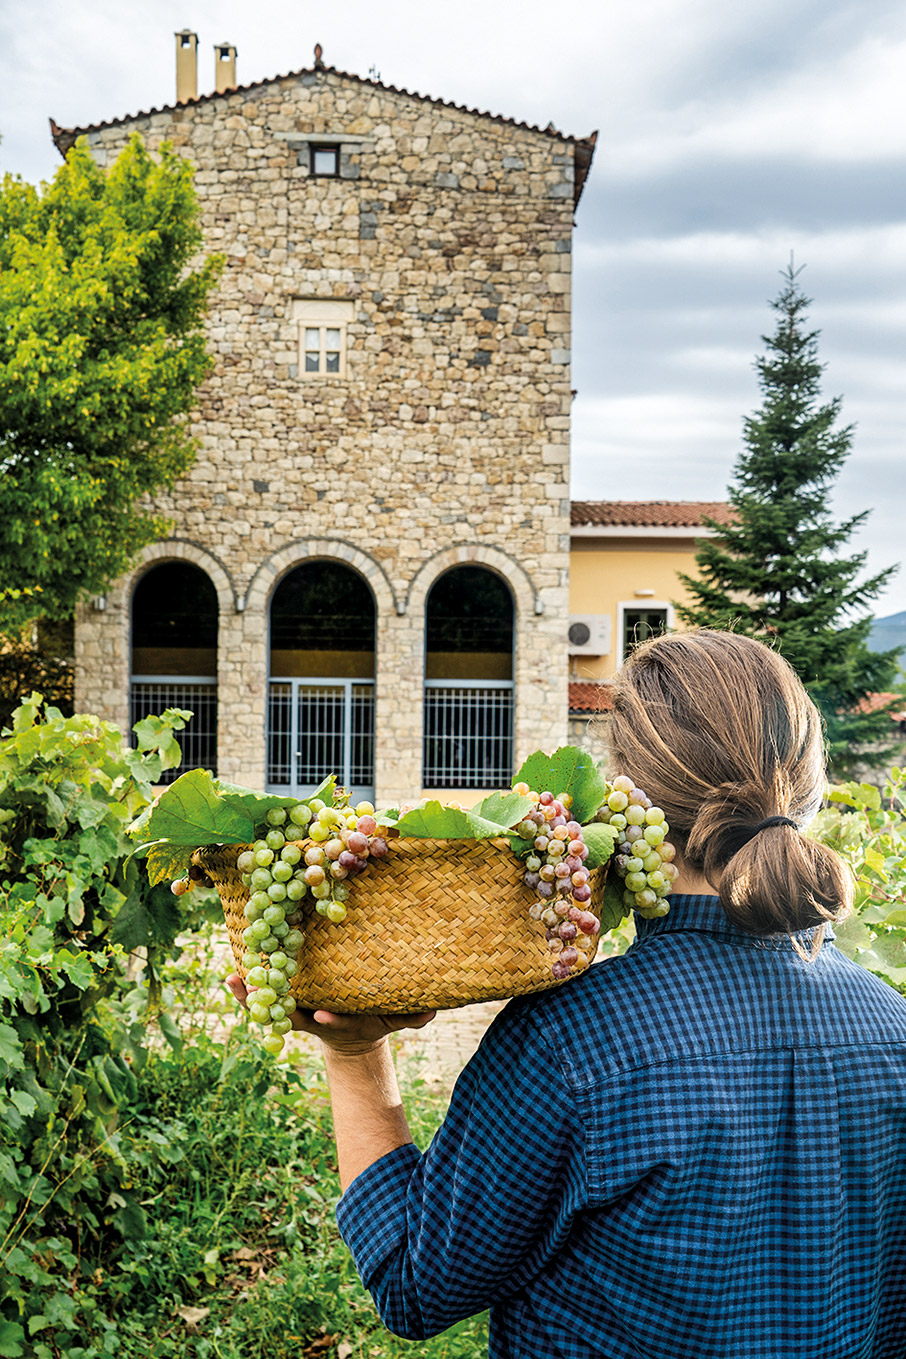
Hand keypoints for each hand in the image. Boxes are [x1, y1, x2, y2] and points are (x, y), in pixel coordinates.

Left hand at [225, 973, 435, 1054]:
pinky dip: (246, 990)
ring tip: (235, 980)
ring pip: (271, 1005)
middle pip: (292, 1014)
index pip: (332, 1022)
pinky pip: (263, 997)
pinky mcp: (287, 999)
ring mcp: (297, 1010)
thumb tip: (433, 1011)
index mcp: (338, 1021)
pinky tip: (229, 976)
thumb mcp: (393, 1020)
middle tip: (258, 990)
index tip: (322, 1017)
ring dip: (253, 995)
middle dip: (275, 1004)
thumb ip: (413, 1016)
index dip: (328, 1020)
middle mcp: (314, 1016)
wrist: (351, 1031)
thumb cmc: (374, 1019)